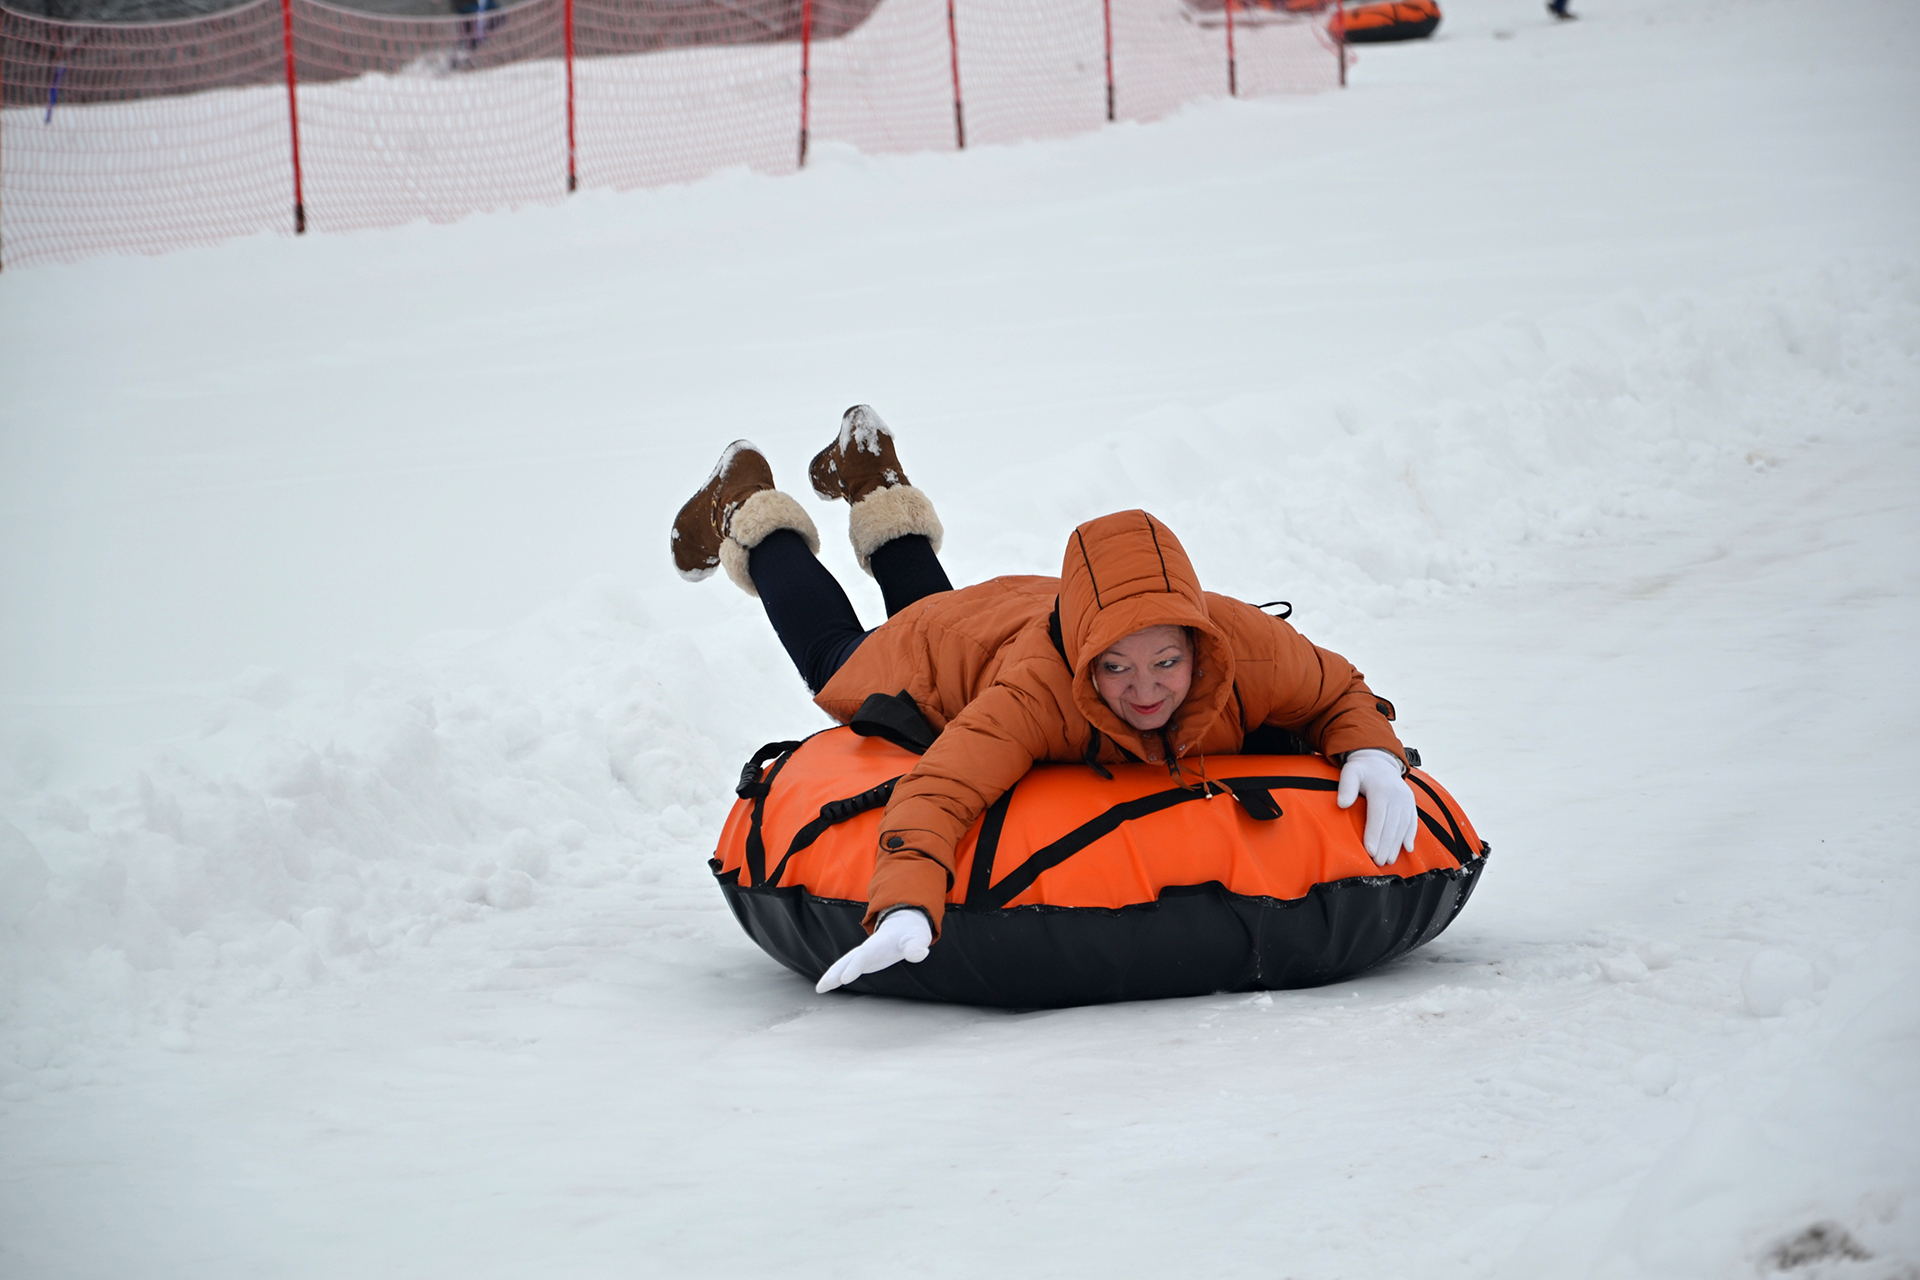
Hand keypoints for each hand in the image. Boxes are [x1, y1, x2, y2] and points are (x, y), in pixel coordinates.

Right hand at [815, 908, 932, 993]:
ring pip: (844, 964)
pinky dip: (835, 976)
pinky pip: (846, 968)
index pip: (864, 956)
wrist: (904, 924)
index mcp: (879, 944)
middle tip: (824, 986)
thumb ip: (916, 946)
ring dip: (832, 975)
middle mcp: (867, 949)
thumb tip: (920, 953)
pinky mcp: (863, 960)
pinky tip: (826, 986)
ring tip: (820, 989)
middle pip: (848, 960)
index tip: (845, 979)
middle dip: (835, 972)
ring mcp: (863, 954)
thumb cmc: (911, 934)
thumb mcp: (917, 938)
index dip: (855, 966)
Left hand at [1336, 748, 1418, 865]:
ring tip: (1389, 860)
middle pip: (1392, 825)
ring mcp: (1407, 800)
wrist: (1380, 761)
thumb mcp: (1350, 771)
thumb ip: (1346, 787)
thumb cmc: (1362, 770)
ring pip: (1403, 826)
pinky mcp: (1412, 804)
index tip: (1369, 851)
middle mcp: (1397, 795)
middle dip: (1385, 845)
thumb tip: (1342, 804)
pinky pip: (1413, 822)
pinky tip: (1408, 849)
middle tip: (1378, 862)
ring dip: (1396, 845)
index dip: (1374, 834)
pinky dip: (1411, 836)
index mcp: (1381, 789)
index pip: (1378, 816)